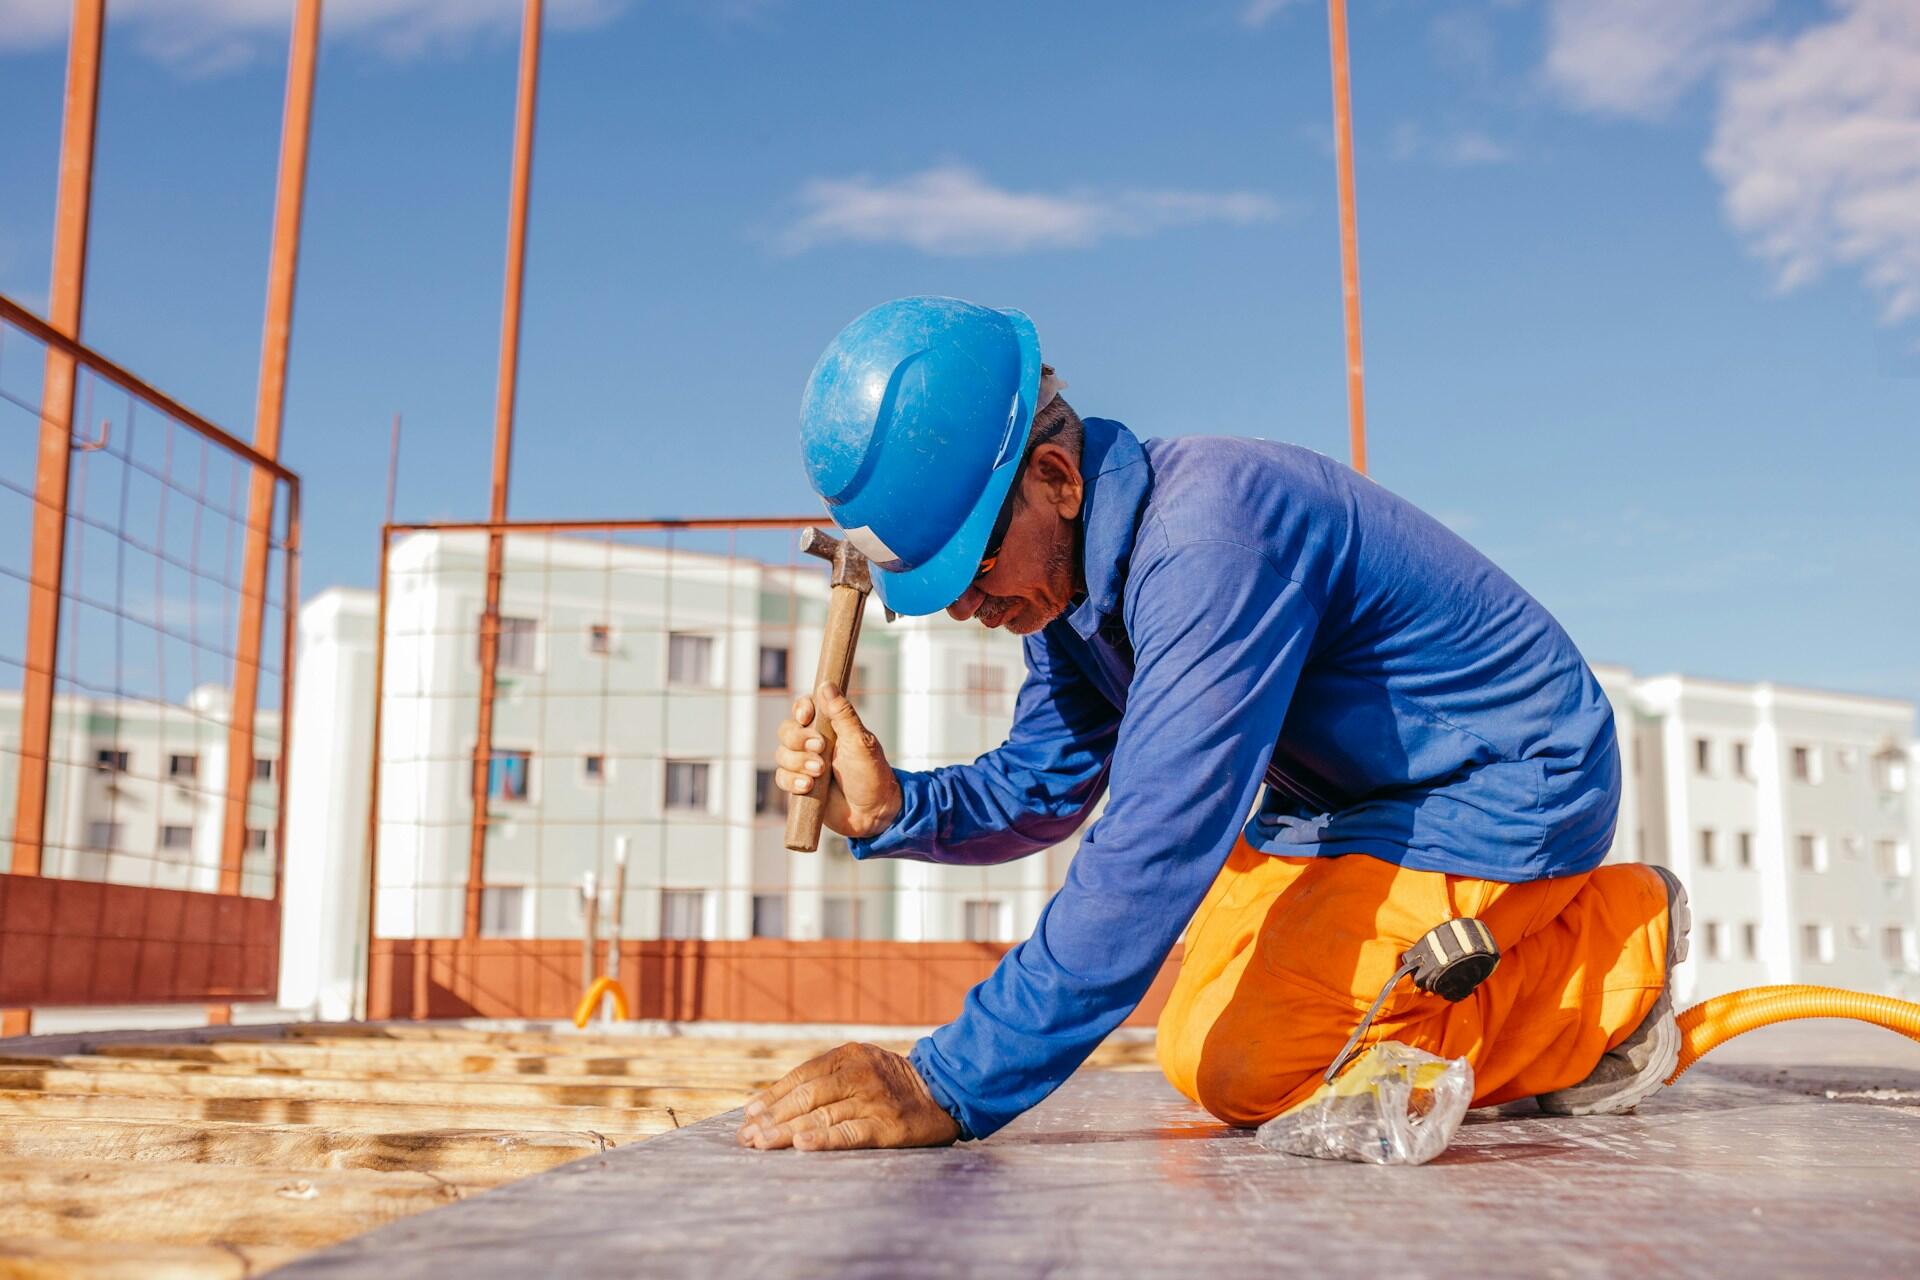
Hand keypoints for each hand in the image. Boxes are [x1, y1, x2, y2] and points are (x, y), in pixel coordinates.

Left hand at [735, 1042, 960, 1151]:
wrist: (945, 1093)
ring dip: (787, 1132)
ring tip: (762, 1144)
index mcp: (849, 1055)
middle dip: (772, 1118)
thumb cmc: (894, 1084)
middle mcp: (860, 1073)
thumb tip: (774, 1102)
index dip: (772, 1096)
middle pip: (806, 1096)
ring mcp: (874, 1099)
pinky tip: (803, 1145)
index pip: (801, 1076)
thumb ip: (827, 1078)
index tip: (748, 1116)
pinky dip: (825, 1138)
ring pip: (822, 1115)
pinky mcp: (888, 1125)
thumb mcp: (862, 1066)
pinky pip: (851, 1132)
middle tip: (747, 1137)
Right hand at [773, 683, 902, 838]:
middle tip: (821, 750)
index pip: (804, 708)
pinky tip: (808, 787)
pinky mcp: (799, 786)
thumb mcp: (860, 741)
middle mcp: (813, 743)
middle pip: (787, 731)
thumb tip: (827, 684)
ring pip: (782, 755)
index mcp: (830, 727)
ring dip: (798, 762)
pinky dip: (792, 781)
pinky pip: (782, 777)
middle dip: (799, 740)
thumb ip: (842, 714)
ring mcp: (805, 764)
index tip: (806, 716)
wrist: (874, 812)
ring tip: (820, 773)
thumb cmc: (872, 773)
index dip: (800, 709)